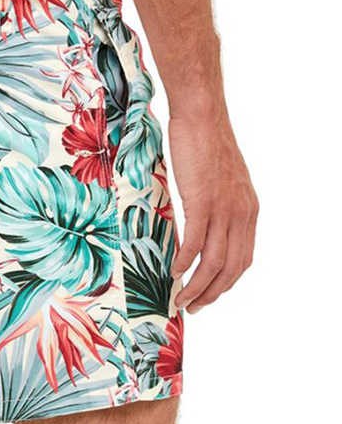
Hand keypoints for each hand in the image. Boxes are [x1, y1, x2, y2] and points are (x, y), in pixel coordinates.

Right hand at [168, 89, 258, 313]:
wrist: (202, 117)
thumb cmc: (206, 144)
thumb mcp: (222, 182)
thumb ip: (219, 206)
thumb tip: (202, 224)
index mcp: (249, 210)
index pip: (243, 259)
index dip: (226, 282)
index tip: (209, 295)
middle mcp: (242, 213)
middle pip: (231, 267)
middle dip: (213, 293)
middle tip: (193, 306)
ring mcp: (224, 208)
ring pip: (214, 260)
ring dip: (197, 285)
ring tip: (182, 299)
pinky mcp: (203, 200)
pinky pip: (196, 240)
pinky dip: (185, 260)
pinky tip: (174, 271)